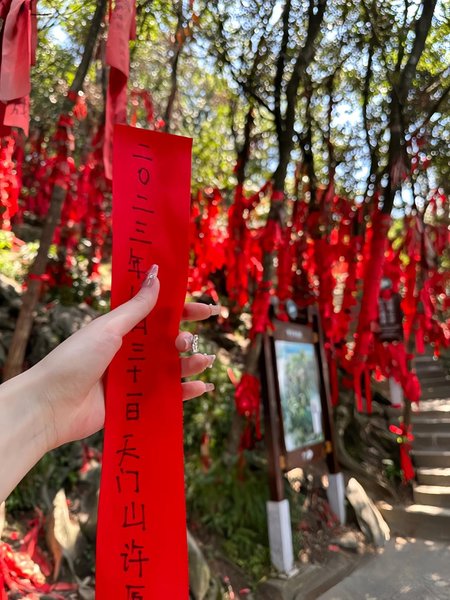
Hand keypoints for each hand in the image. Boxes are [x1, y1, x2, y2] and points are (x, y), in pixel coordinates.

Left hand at [33, 274, 217, 450]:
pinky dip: (186, 392)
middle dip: (187, 339)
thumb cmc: (75, 360)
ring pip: (173, 368)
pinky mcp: (136, 402)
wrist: (50, 405)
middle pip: (170, 343)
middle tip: (186, 342)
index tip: (207, 310)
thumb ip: (137, 306)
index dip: (185, 312)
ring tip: (201, 361)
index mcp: (125, 329)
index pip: (162, 316)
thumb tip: (157, 275)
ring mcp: (135, 377)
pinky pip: (168, 396)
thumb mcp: (108, 328)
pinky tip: (202, 389)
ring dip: (191, 364)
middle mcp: (132, 352)